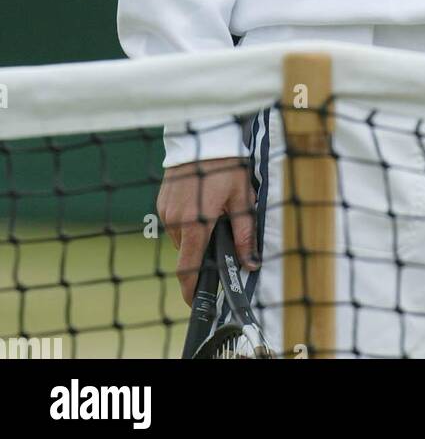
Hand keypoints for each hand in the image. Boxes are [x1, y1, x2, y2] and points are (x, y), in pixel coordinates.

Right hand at [157, 157, 258, 304]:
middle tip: (220, 233)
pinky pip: (174, 221)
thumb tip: (250, 263)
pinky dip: (186, 220)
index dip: (191, 289)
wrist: (204, 136)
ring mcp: (165, 211)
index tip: (195, 302)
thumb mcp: (242, 200)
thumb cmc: (227, 166)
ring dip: (195, 233)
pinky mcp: (161, 201)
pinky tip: (201, 202)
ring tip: (213, 210)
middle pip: (187, 252)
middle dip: (202, 251)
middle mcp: (175, 221)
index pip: (188, 268)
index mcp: (196, 224)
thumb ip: (244, 234)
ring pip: (180, 236)